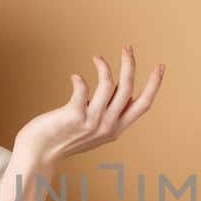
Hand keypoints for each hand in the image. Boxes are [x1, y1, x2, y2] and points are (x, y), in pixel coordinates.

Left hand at [13, 45, 164, 169]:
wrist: (39, 153)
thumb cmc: (64, 137)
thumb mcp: (95, 130)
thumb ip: (110, 113)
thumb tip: (122, 90)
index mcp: (117, 129)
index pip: (143, 104)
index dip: (154, 85)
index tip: (160, 67)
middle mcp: (108, 126)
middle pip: (128, 88)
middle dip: (130, 64)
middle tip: (127, 47)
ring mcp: (92, 121)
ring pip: (109, 84)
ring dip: (104, 65)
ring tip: (97, 58)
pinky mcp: (74, 115)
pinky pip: (83, 88)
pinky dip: (79, 79)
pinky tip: (74, 77)